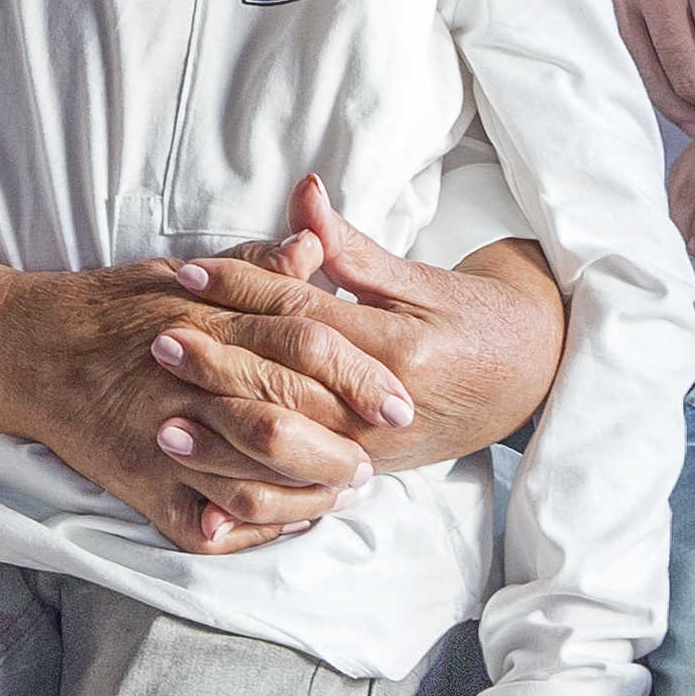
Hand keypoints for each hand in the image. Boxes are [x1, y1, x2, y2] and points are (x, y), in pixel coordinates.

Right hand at [0, 256, 380, 553]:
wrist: (29, 350)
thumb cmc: (112, 306)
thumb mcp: (180, 270)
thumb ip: (254, 266)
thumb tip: (313, 246)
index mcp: (205, 319)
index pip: (301, 341)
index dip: (358, 374)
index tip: (400, 400)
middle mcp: (186, 381)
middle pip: (284, 415)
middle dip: (344, 444)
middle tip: (379, 458)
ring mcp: (161, 438)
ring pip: (251, 479)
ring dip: (307, 494)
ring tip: (342, 494)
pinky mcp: (140, 485)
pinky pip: (206, 524)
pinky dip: (249, 530)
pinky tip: (282, 522)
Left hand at [150, 182, 571, 470]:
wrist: (536, 375)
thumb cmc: (480, 318)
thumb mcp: (423, 278)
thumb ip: (354, 250)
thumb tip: (303, 194)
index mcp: (400, 350)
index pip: (303, 317)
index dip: (243, 292)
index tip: (187, 275)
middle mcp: (384, 410)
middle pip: (286, 387)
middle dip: (218, 364)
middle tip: (158, 341)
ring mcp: (376, 452)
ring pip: (290, 451)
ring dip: (223, 437)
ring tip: (163, 421)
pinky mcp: (369, 475)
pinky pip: (305, 496)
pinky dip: (257, 500)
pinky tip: (208, 498)